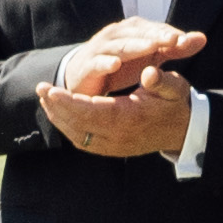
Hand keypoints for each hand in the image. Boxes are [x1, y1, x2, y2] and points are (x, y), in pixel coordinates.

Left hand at [40, 22, 199, 160]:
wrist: (183, 131)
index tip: (50, 90)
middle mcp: (119, 136)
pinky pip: (84, 142)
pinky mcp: (112, 150)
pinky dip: (68, 128)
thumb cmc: (174, 104)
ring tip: (45, 100)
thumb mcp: (175, 88)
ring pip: (77, 136)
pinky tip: (59, 114)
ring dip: (59, 118)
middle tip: (40, 89)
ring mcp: (114, 146)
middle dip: (56, 107)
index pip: (92, 111)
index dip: (69, 102)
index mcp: (130, 118)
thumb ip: (161, 80)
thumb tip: (150, 72)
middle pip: (79, 125)